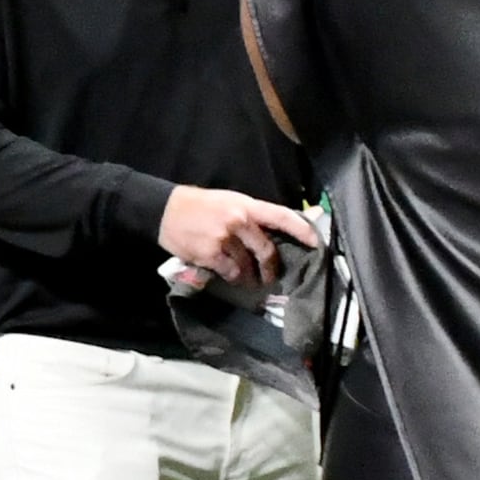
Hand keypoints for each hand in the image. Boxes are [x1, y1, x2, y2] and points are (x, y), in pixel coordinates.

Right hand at [160, 184, 320, 288]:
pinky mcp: (210, 254)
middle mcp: (238, 220)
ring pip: (247, 265)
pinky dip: (232, 276)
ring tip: (244, 277)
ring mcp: (224, 238)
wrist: (163, 210)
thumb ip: (250, 216)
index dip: (301, 230)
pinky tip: (228, 274)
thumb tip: (274, 234)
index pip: (281, 216)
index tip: (316, 243)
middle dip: (270, 267)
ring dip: (248, 275)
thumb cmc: (199, 205)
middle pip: (266, 250)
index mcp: (245, 205)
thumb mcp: (228, 201)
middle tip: (269, 276)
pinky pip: (230, 272)